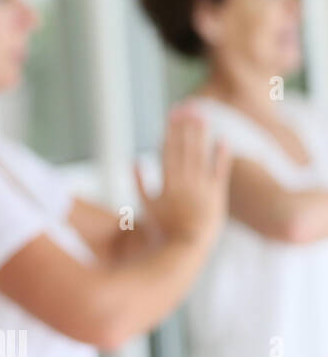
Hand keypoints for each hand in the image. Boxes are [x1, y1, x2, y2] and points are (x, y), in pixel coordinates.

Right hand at [137, 106, 231, 246]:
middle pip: (185, 148)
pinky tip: (222, 140)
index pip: (168, 150)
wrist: (187, 247)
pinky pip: (221, 172)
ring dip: (201, 135)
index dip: (170, 131)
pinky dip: (222, 156)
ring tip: (203, 118)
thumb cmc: (162, 231)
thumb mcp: (146, 207)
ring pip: (201, 156)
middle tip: (188, 108)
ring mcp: (202, 187)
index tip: (171, 116)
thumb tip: (134, 160)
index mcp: (167, 183)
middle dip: (186, 127)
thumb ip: (140, 183)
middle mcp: (185, 181)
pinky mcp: (218, 196)